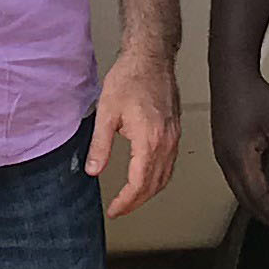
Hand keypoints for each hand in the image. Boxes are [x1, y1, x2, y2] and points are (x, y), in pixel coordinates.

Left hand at [89, 54, 182, 217]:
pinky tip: (148, 178)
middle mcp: (165, 142)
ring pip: (165, 177)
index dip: (126, 201)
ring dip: (149, 193)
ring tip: (132, 199)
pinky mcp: (175, 131)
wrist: (150, 58)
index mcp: (149, 140)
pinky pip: (170, 164)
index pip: (139, 184)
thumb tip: (93, 169)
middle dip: (136, 202)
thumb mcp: (106, 112)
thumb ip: (100, 145)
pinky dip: (159, 178)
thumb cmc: (130, 78)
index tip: (114, 210)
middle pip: (154, 185)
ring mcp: (173, 137)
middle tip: (120, 209)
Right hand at [209, 72, 268, 236]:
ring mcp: (222, 155)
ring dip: (259, 204)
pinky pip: (237, 178)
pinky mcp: (224, 148)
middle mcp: (227, 161)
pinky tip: (268, 186)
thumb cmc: (254, 96)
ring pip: (240, 190)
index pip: (258, 196)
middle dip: (266, 217)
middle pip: (246, 199)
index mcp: (239, 158)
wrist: (230, 73)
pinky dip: (252, 189)